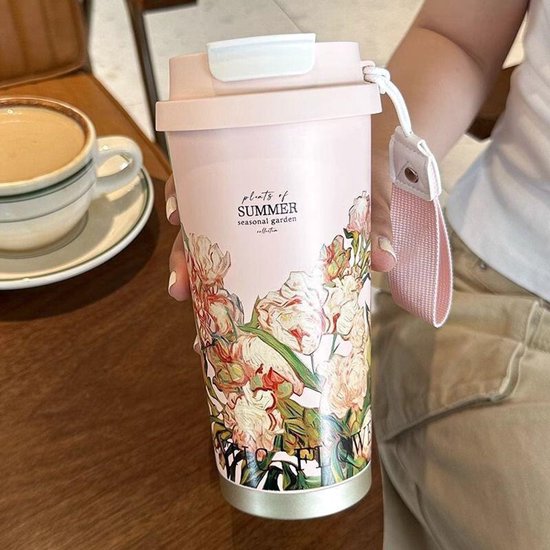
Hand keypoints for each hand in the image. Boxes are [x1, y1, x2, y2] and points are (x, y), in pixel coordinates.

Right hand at [164, 169, 395, 300]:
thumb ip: (375, 219)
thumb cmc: (364, 169)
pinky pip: (240, 271)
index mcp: (263, 173)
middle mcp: (251, 202)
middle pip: (204, 225)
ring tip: (198, 322)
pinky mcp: (271, 247)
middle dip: (187, 258)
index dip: (186, 196)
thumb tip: (385, 260)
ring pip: (214, 254)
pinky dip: (226, 295)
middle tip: (181, 289)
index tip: (176, 216)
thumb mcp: (369, 188)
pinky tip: (215, 318)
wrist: (377, 169)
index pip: (209, 175)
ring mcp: (256, 228)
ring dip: (201, 287)